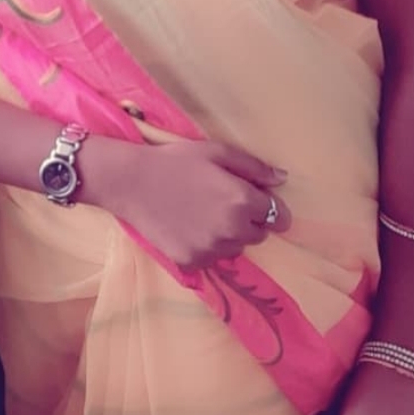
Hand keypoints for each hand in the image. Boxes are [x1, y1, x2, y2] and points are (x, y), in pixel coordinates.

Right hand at [89, 138, 289, 269]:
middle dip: (250, 221)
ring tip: (205, 214)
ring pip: (236, 248)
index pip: (278, 217)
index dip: (271, 209)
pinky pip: (212, 258)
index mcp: (242, 202)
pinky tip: (189, 227)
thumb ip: (254, 167)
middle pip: (259, 234)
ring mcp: (211, 250)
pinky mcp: (192, 262)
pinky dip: (207, 246)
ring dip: (229, 235)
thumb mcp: (217, 152)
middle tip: (224, 203)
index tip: (260, 203)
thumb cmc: (176, 161)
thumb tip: (282, 179)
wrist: (131, 182)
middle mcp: (232, 231)